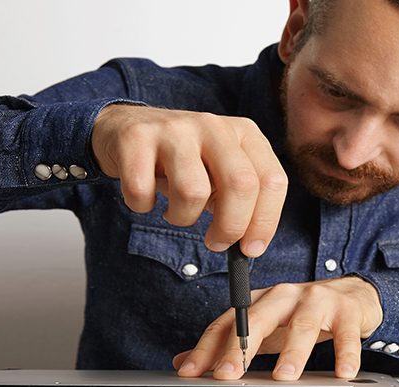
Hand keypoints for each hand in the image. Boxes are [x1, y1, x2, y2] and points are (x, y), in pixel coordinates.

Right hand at [91, 105, 287, 256]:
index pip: (272, 180)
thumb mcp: (219, 171)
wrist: (126, 128)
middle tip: (216, 243)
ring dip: (182, 218)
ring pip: (193, 192)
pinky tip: (143, 197)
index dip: (265, 222)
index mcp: (244, 133)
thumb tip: (250, 246)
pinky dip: (142, 206)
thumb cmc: (182, 161)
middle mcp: (213, 125)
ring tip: (175, 211)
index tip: (250, 249)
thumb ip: (240, 200)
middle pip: (241, 184)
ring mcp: (174, 129)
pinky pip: (143, 191)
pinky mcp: (136, 138)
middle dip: (231, 227)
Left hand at [172, 277, 382, 379]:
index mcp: (260, 301)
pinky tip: (342, 372)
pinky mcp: (346, 310)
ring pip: (302, 325)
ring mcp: (316, 300)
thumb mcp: (264, 328)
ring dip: (292, 353)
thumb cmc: (304, 314)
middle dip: (240, 347)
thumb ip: (228, 344)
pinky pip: (344, 334)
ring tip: (284, 377)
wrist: (352, 294)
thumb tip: (185, 361)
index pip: (227, 322)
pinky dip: (344, 353)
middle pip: (257, 319)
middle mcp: (284, 296)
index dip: (207, 348)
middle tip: (228, 374)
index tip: (191, 372)